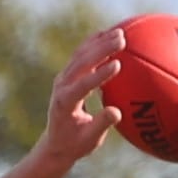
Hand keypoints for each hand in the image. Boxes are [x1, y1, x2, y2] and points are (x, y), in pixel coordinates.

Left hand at [39, 27, 126, 164]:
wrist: (55, 142)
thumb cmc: (75, 144)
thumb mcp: (89, 140)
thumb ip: (101, 125)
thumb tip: (117, 112)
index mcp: (66, 102)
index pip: (83, 85)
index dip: (100, 74)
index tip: (117, 64)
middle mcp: (62, 85)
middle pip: (82, 62)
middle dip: (102, 49)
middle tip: (122, 39)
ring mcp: (64, 78)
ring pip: (82, 54)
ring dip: (100, 42)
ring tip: (120, 33)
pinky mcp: (68, 74)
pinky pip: (81, 54)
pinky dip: (94, 44)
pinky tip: (108, 34)